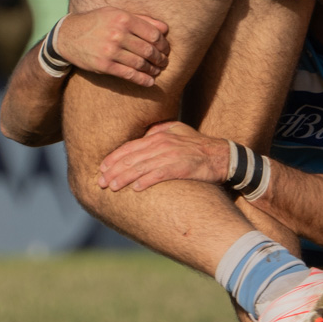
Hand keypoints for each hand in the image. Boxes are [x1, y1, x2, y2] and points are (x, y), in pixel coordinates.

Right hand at [54, 8, 170, 86]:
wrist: (68, 35)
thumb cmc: (97, 22)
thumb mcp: (116, 13)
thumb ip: (142, 20)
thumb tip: (165, 29)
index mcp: (123, 18)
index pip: (153, 34)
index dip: (163, 44)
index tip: (166, 49)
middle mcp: (117, 34)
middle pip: (149, 50)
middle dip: (160, 58)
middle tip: (164, 62)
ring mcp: (110, 51)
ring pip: (140, 63)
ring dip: (153, 69)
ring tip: (157, 71)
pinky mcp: (104, 65)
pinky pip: (129, 75)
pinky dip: (142, 80)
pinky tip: (150, 82)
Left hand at [98, 122, 229, 192]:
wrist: (222, 155)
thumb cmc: (198, 146)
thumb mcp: (177, 132)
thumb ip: (159, 133)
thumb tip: (142, 137)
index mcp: (159, 135)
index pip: (130, 146)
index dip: (114, 158)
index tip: (101, 168)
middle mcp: (163, 143)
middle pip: (132, 157)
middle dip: (114, 170)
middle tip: (100, 182)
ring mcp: (172, 155)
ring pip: (141, 167)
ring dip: (124, 178)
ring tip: (112, 187)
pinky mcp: (181, 167)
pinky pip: (159, 175)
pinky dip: (146, 182)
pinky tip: (135, 189)